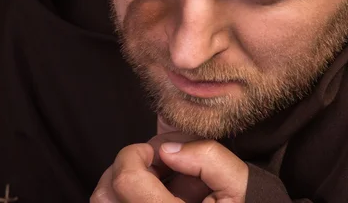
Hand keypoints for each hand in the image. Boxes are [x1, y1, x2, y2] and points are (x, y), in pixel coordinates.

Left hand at [91, 135, 248, 202]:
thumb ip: (209, 159)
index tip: (157, 150)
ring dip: (129, 184)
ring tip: (163, 182)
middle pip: (105, 193)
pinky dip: (133, 197)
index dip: (135, 154)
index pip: (125, 179)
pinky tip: (163, 194)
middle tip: (159, 165)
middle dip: (129, 167)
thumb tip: (169, 149)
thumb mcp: (241, 186)